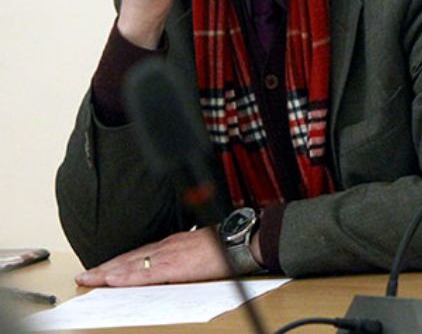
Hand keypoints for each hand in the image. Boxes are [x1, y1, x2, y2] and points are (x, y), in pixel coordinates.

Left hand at [75, 227, 228, 286]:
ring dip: (107, 272)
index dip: (117, 262)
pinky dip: (124, 277)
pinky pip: (143, 273)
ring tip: (88, 279)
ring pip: (130, 264)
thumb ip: (184, 254)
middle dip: (105, 268)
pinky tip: (111, 280)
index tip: (102, 268)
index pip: (139, 254)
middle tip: (83, 275)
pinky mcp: (173, 266)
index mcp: (172, 244)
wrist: (239, 241)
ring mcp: (167, 255)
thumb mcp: (200, 246)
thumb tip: (177, 264)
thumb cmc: (226, 244)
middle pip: (128, 258)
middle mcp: (165, 247)